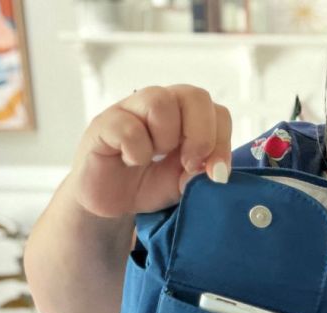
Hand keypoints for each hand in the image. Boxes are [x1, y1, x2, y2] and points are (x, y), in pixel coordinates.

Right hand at [69, 84, 231, 217]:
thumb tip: (211, 171)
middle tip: (188, 165)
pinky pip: (128, 128)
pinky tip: (131, 162)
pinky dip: (136, 152)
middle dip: (200, 136)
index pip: (217, 112)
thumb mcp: (182, 183)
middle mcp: (160, 105)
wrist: (111, 203)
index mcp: (186, 117)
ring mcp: (130, 109)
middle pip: (194, 95)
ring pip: (160, 101)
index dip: (222, 142)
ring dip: (165, 138)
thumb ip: (200, 175)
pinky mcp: (104, 124)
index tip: (216, 174)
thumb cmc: (148, 184)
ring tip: (153, 158)